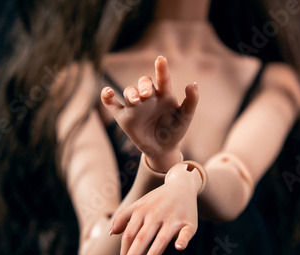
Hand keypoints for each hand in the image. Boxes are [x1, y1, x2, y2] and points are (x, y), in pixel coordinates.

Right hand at [101, 56, 198, 171]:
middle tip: (146, 94)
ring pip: (129, 91)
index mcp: (164, 95)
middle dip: (144, 85)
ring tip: (135, 101)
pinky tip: (107, 92)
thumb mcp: (185, 117)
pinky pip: (111, 104)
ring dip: (130, 93)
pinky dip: (107, 97)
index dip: (161, 68)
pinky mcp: (123, 117)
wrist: (163, 149)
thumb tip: (192, 84)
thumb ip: (191, 101)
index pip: (163, 78)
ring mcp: (135, 106)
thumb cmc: (175, 131)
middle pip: (144, 82)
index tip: (161, 59)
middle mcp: (149, 97)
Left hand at [110, 163, 201, 254]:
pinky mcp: (189, 222)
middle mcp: (155, 215)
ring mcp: (172, 218)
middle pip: (140, 239)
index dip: (124, 254)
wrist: (182, 184)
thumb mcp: (139, 204)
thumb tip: (112, 233)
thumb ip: (123, 217)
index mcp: (141, 212)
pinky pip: (186, 232)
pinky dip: (183, 239)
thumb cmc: (158, 199)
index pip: (129, 236)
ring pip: (160, 240)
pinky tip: (178, 247)